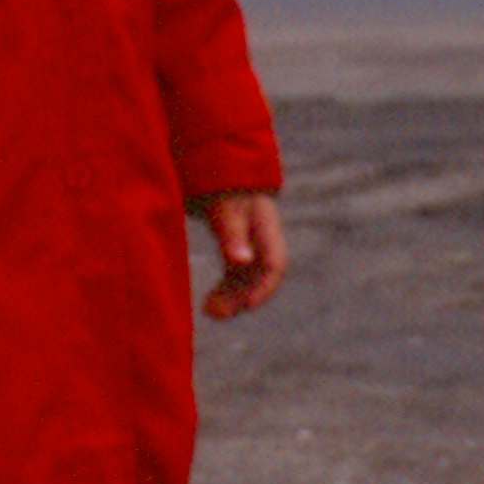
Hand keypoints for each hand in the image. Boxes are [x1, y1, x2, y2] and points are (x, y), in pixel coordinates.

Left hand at [194, 192, 286, 319]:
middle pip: (260, 278)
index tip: (246, 306)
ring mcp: (252, 246)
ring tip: (209, 312)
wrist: (218, 170)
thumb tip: (241, 261)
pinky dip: (226, 291)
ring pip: (248, 280)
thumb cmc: (224, 189)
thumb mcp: (227, 212)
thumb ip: (233, 235)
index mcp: (267, 230)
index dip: (264, 288)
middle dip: (242, 298)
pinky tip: (209, 304)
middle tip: (214, 313)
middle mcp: (264, 241)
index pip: (274, 266)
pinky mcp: (238, 249)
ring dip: (233, 299)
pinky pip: (236, 277)